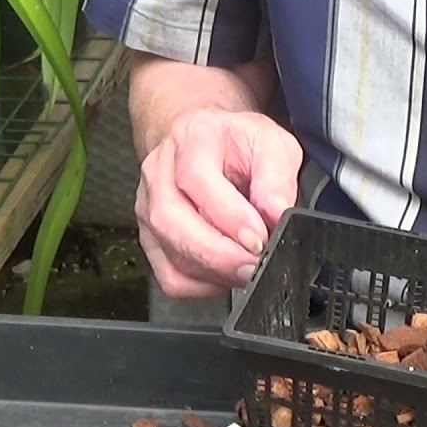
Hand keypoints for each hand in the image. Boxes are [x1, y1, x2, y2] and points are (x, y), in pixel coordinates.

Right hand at [136, 109, 302, 297]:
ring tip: (246, 269)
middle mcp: (160, 173)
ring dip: (213, 271)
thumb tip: (278, 215)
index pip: (198, 180)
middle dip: (217, 254)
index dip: (229, 216)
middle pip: (171, 221)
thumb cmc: (238, 144)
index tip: (259, 239)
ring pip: (170, 253)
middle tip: (253, 266)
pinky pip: (170, 276)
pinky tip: (225, 274)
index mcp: (191, 140)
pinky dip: (201, 285)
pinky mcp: (151, 238)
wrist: (205, 141)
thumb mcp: (272, 144)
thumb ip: (277, 179)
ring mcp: (149, 208)